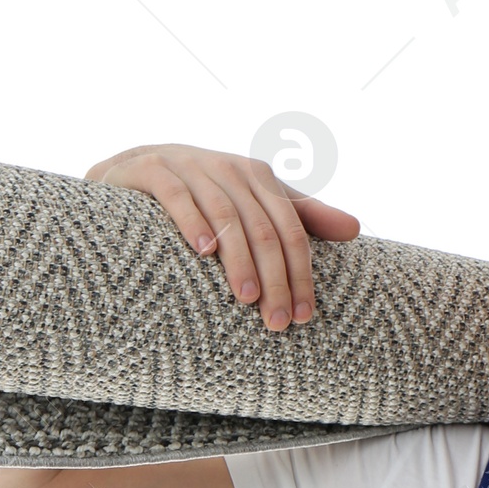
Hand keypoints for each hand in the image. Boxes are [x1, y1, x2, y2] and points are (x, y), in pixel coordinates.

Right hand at [83, 144, 360, 330]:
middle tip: (277, 323)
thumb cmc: (203, 196)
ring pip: (225, 214)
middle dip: (274, 278)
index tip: (303, 317)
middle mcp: (227, 166)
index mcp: (257, 176)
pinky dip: (192, 221)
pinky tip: (203, 252)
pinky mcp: (151, 169)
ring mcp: (188, 164)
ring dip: (238, 259)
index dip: (301, 273)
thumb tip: (356, 229)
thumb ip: (302, 216)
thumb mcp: (254, 204)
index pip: (291, 229)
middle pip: (262, 227)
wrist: (132, 169)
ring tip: (246, 299)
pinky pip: (176, 195)